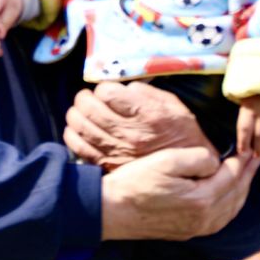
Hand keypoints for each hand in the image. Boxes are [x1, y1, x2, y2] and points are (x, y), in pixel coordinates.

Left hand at [63, 81, 216, 168]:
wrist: (187, 172)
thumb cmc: (181, 134)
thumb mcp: (174, 106)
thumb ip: (148, 93)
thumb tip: (124, 87)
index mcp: (145, 115)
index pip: (107, 93)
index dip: (104, 87)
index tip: (109, 90)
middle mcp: (128, 133)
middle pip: (89, 108)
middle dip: (85, 97)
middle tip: (89, 96)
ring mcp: (115, 150)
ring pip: (81, 126)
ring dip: (76, 113)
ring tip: (81, 110)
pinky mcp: (108, 164)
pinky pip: (80, 147)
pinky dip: (73, 135)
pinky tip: (77, 128)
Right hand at [101, 147, 259, 240]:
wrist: (110, 212)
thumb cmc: (135, 182)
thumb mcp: (167, 160)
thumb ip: (198, 158)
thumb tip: (216, 161)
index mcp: (202, 200)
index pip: (232, 177)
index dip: (243, 160)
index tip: (250, 148)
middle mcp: (204, 219)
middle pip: (237, 194)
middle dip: (248, 175)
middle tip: (257, 157)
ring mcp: (197, 229)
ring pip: (231, 210)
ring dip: (242, 190)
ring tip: (247, 174)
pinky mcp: (188, 232)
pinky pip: (220, 219)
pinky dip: (230, 205)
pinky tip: (228, 196)